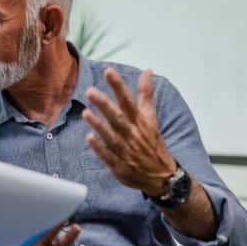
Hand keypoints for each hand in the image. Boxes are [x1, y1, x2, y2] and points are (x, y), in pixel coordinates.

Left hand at [83, 68, 174, 196]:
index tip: (109, 71)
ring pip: (111, 136)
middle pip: (118, 117)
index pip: (128, 100)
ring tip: (86, 113)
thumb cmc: (151, 142)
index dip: (118, 86)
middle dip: (104, 104)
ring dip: (99, 125)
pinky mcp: (119, 166)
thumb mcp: (151, 117)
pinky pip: (108, 156)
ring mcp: (126, 150)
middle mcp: (132, 134)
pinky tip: (89, 138)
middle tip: (89, 91)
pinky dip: (100, 148)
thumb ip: (146, 94)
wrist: (161, 175)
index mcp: (140, 121)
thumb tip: (147, 70)